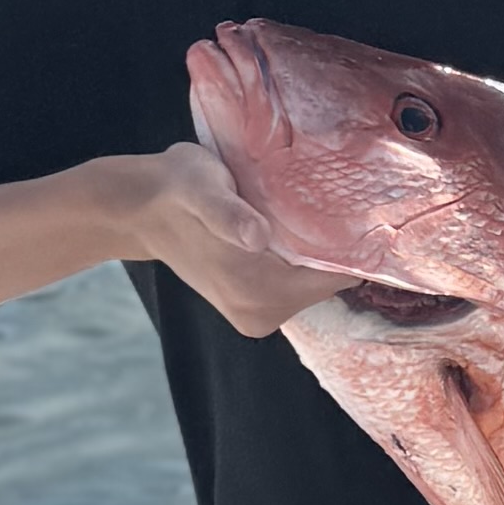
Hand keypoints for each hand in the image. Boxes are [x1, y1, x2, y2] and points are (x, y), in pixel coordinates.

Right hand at [119, 141, 347, 340]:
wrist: (142, 207)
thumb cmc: (176, 190)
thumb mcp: (202, 190)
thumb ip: (229, 214)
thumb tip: (256, 238)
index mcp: (257, 292)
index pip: (336, 277)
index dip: (354, 246)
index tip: (361, 212)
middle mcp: (261, 314)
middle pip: (330, 282)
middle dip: (338, 248)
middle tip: (338, 204)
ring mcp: (258, 315)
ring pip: (317, 282)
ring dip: (320, 251)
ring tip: (314, 212)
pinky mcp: (255, 306)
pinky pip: (300, 282)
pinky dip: (304, 258)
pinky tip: (295, 228)